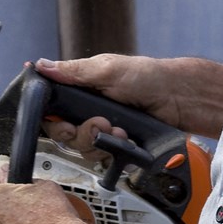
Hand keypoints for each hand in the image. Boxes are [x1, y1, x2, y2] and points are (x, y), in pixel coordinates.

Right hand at [35, 53, 222, 141]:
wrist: (180, 99)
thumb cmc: (148, 77)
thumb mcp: (107, 70)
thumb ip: (73, 72)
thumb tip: (42, 66)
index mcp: (81, 89)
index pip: (52, 109)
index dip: (52, 119)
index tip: (63, 122)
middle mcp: (88, 110)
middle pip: (63, 134)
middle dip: (79, 133)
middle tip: (98, 124)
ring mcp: (103, 129)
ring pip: (82, 149)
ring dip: (99, 141)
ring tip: (119, 129)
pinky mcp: (117, 144)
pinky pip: (103, 157)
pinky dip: (114, 149)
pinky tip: (126, 139)